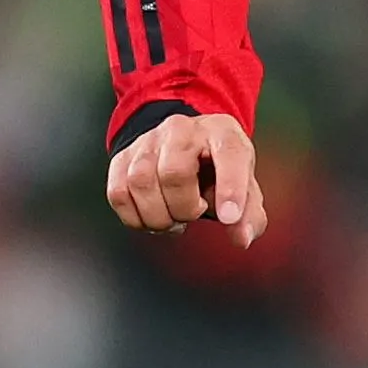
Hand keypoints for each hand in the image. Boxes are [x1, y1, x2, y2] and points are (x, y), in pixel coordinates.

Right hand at [106, 108, 269, 245]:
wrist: (184, 148)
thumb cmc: (217, 170)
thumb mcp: (244, 187)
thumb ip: (249, 215)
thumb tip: (241, 238)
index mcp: (222, 133)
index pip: (229, 155)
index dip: (230, 188)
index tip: (228, 218)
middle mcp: (183, 129)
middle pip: (174, 172)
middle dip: (184, 207)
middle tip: (192, 213)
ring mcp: (149, 140)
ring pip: (141, 182)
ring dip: (158, 215)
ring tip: (173, 217)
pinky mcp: (123, 157)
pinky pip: (119, 193)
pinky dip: (135, 217)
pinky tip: (153, 216)